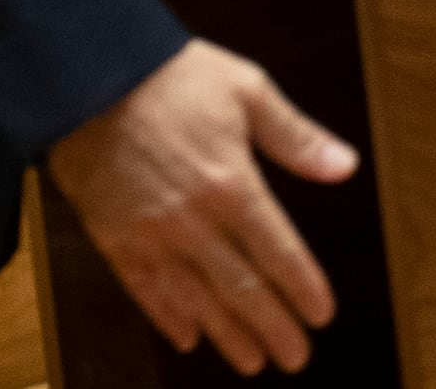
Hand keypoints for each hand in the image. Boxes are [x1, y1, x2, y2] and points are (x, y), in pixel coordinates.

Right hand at [51, 40, 359, 377]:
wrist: (90, 75)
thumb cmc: (172, 77)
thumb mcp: (248, 90)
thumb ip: (296, 137)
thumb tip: (345, 166)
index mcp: (232, 184)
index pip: (278, 251)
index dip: (302, 287)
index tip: (322, 315)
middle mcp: (193, 220)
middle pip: (241, 287)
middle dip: (272, 326)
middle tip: (296, 357)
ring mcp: (150, 234)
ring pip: (196, 299)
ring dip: (228, 334)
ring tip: (252, 361)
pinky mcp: (113, 237)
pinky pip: (143, 289)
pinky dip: (167, 317)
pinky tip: (187, 337)